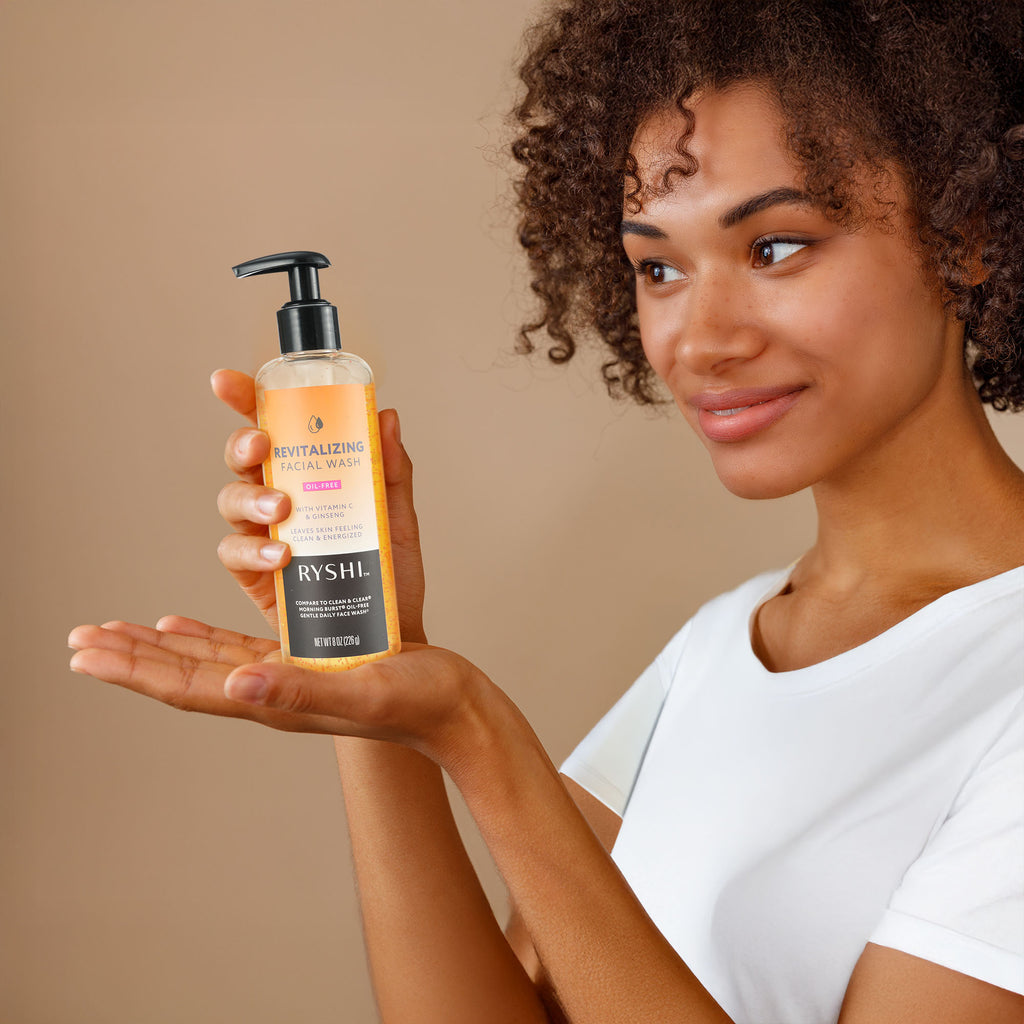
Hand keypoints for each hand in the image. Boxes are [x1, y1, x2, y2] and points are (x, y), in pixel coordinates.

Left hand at [68, 618, 489, 763]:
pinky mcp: (304, 660)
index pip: (189, 688)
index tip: (86, 652)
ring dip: (158, 646)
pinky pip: (237, 647)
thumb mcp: (364, 689)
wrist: (452, 707)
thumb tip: (234, 683)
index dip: (136, 670)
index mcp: (277, 698)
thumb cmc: (418, 700)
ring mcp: (286, 676)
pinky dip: (203, 636)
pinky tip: (183, 625)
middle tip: (80, 637)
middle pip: (185, 673)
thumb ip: (301, 689)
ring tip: (118, 632)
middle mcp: (272, 689)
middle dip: (131, 656)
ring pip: (204, 660)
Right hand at [211, 369, 426, 643]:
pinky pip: (235, 552)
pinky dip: (254, 550)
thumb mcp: (397, 517)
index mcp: (310, 473)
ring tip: (282, 507)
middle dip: (243, 444)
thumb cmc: (391, 574)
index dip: (246, 399)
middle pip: (244, 458)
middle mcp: (280, 496)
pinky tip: (283, 554)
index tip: (228, 381)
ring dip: (251, 496)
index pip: (274, 426)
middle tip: (263, 445)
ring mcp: (263, 533)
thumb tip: (386, 417)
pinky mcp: (254, 574)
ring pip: (231, 499)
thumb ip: (390, 469)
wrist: (389, 634)